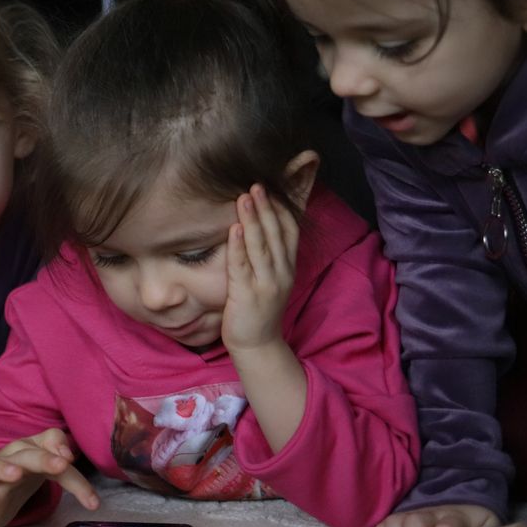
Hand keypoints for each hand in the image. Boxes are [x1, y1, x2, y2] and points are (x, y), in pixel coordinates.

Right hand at [0, 428, 97, 526]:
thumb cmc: (17, 471)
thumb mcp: (41, 460)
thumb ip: (57, 452)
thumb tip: (68, 455)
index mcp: (26, 450)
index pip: (51, 451)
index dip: (69, 469)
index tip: (85, 486)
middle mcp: (7, 459)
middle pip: (25, 456)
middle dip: (43, 459)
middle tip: (62, 465)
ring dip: (3, 469)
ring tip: (16, 474)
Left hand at [221, 184, 299, 352]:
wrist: (257, 344)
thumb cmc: (259, 306)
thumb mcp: (272, 276)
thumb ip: (270, 251)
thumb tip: (264, 221)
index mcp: (288, 265)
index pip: (291, 228)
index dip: (287, 205)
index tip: (280, 182)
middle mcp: (282, 272)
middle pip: (277, 233)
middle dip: (269, 206)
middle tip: (259, 182)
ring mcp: (266, 283)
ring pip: (261, 246)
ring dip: (254, 219)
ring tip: (246, 196)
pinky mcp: (248, 295)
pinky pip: (242, 266)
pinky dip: (238, 246)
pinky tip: (234, 228)